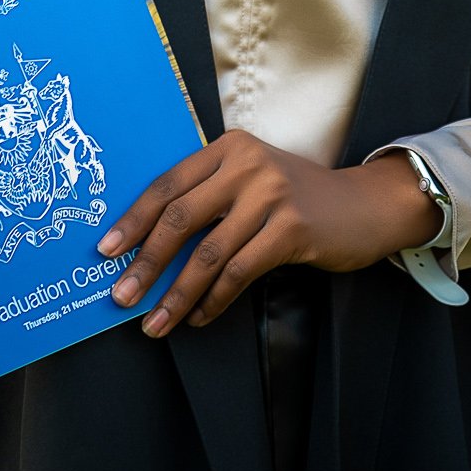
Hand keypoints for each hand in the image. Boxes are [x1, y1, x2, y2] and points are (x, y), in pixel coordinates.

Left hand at [94, 129, 440, 338]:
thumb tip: (149, 244)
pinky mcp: (292, 227)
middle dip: (145, 262)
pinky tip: (199, 317)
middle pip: (180, 218)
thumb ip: (210, 197)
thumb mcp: (251, 179)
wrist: (363, 203)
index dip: (134, 219)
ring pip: (208, 253)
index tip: (107, 250)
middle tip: (121, 296)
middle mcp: (246, 164)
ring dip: (177, 294)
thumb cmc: (296, 196)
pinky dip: (214, 299)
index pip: (167, 184)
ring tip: (155, 323)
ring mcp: (270, 194)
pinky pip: (240, 271)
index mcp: (227, 147)